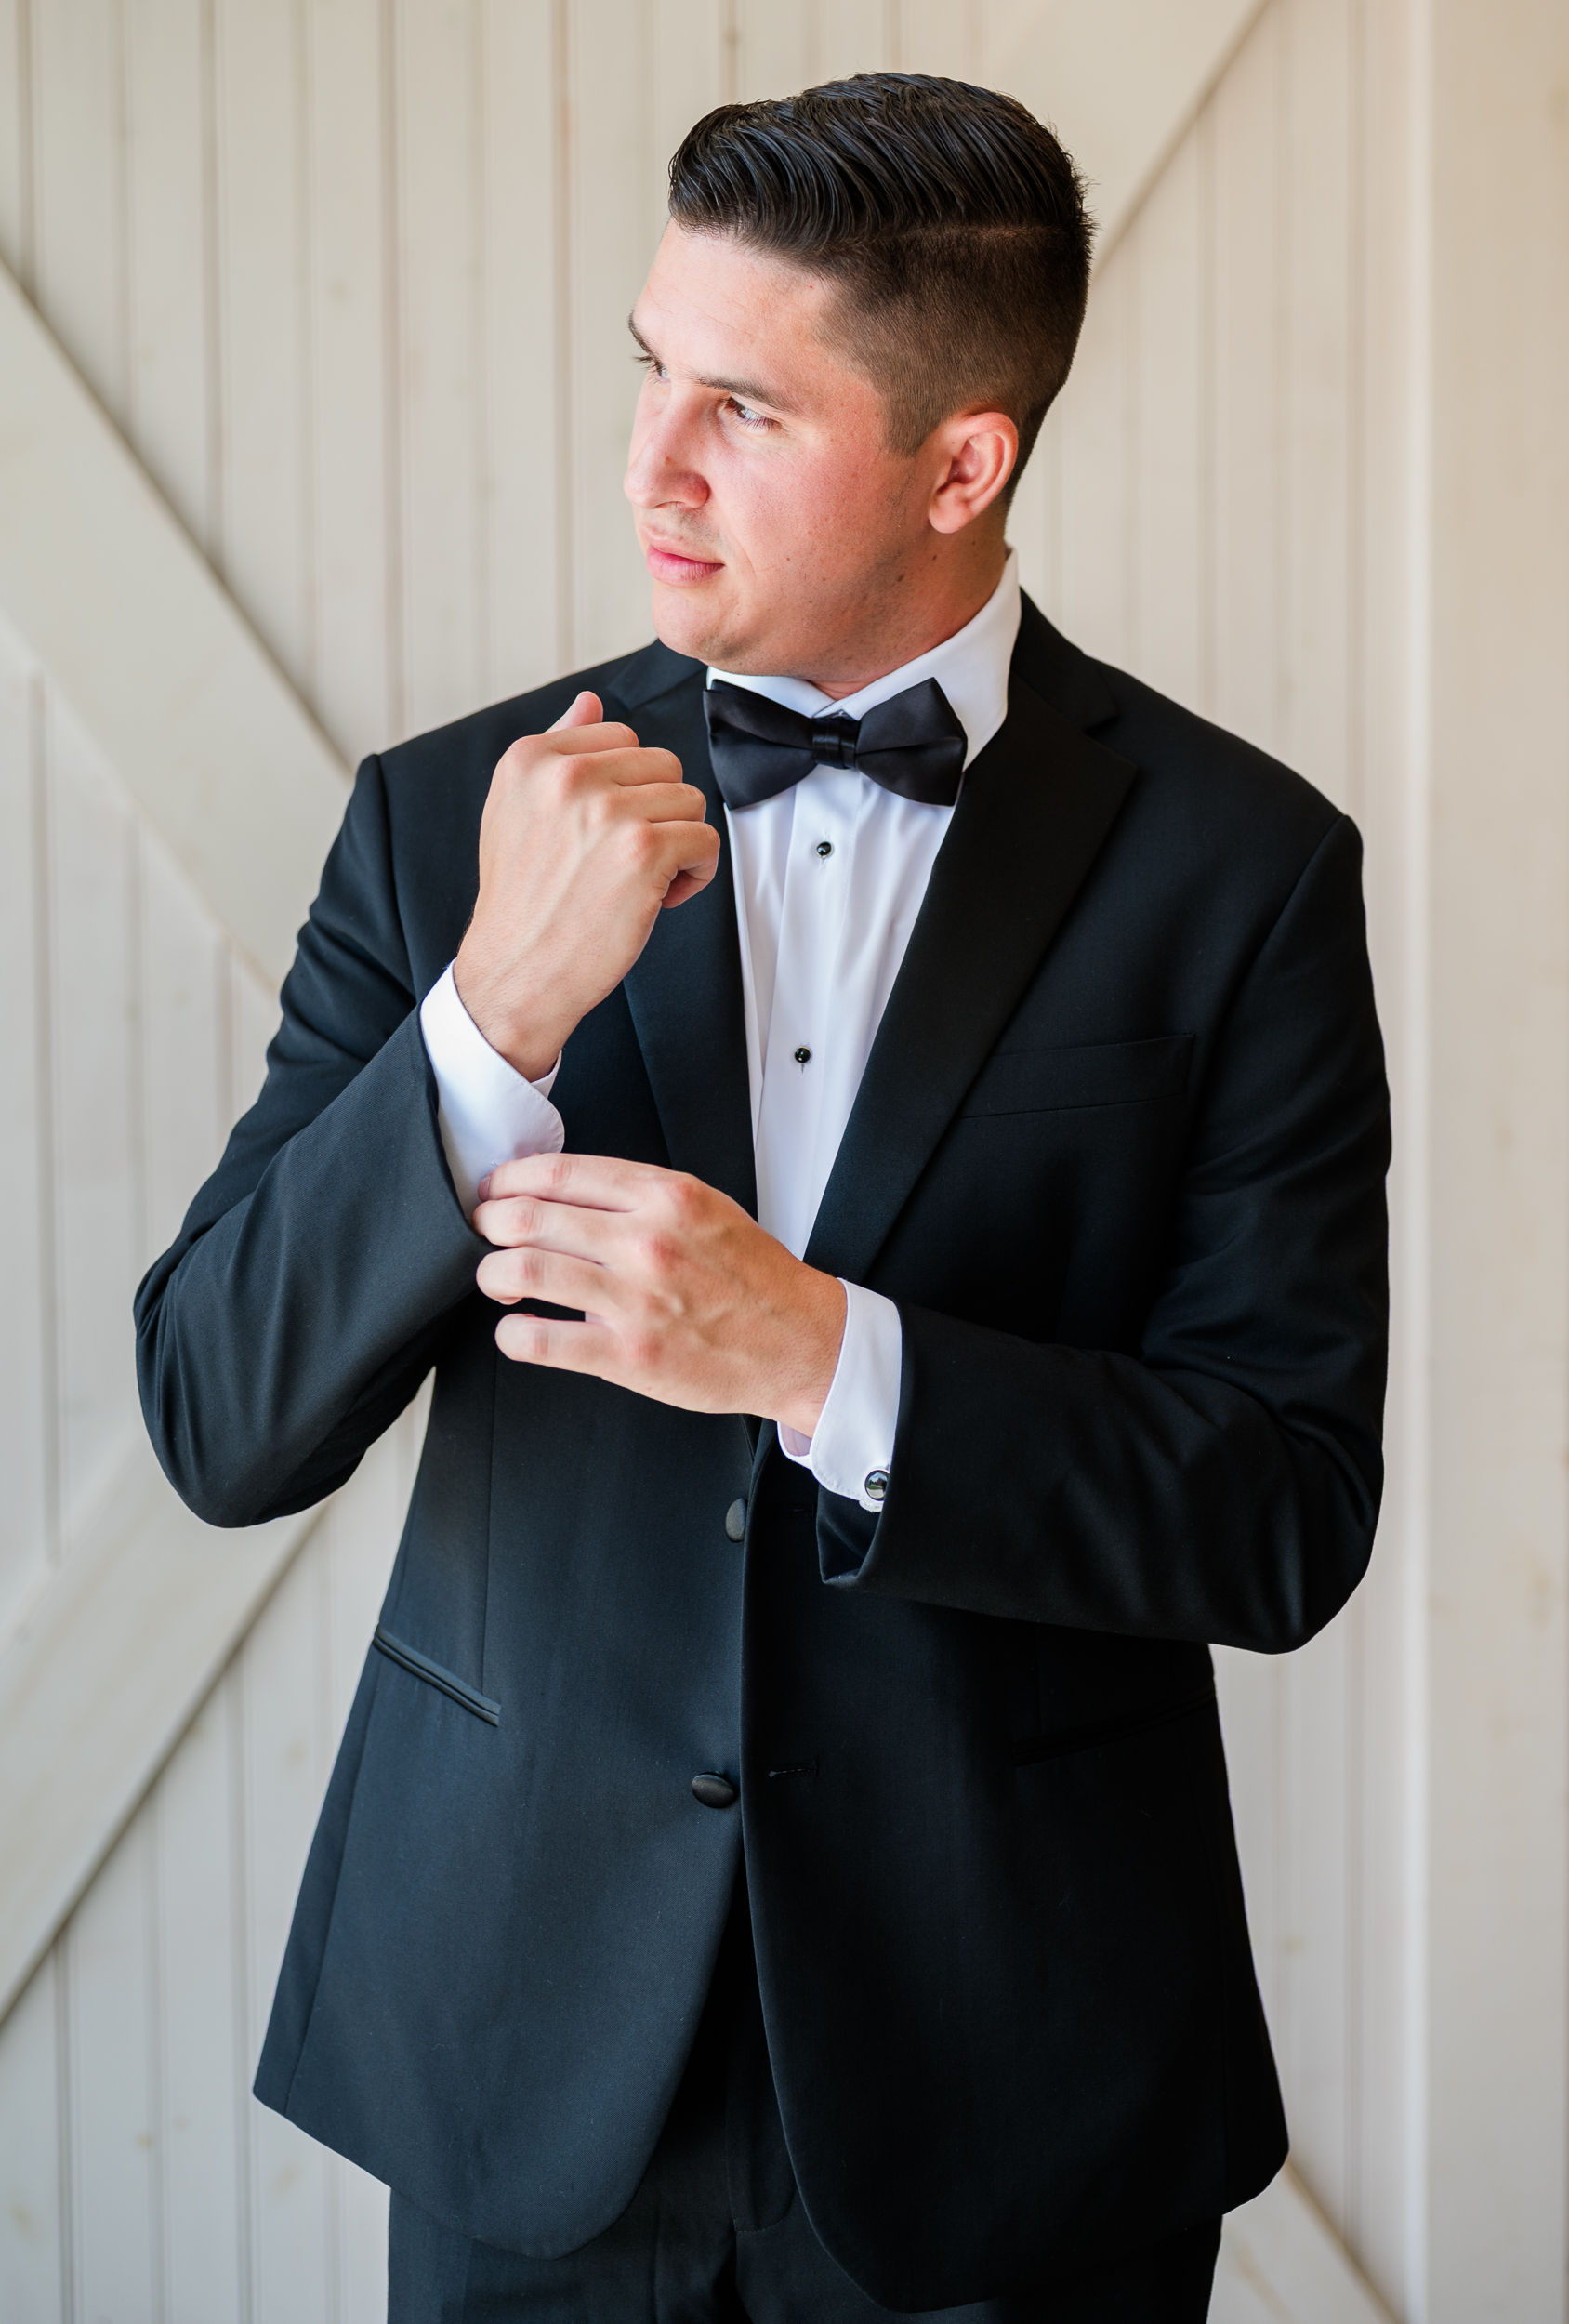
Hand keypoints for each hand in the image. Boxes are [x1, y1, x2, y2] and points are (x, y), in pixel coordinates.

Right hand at [454, 691, 720, 1079]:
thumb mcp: (515, 809)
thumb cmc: (523, 900)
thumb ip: (556, 751)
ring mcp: (608, 811)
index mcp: (532, 758)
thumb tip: (589, 702)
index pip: (622, 736)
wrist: (518, 969)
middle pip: (663, 765)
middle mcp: (568, 776)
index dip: (628, 787)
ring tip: (642, 880)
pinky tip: (663, 897)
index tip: (607, 829)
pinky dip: (696, 873)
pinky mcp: (644, 851)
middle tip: (626, 860)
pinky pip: (705, 840)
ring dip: (678, 844)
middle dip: (658, 813)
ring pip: (689, 800)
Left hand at [472, 1153, 845, 1434]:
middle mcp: (647, 1242)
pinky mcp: (628, 1355)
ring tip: (497, 1280)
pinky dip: (513, 1333)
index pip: (560, 1172)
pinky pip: (541, 1340)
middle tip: (486, 1232)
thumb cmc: (754, 1279)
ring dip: (492, 1274)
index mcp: (666, 1197)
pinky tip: (517, 1329)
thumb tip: (568, 1192)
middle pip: (529, 1216)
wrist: (798, 1341)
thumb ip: (641, 1197)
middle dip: (490, 1222)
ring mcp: (635, 1300)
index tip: (497, 1190)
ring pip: (524, 1271)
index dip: (511, 1179)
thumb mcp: (707, 1209)